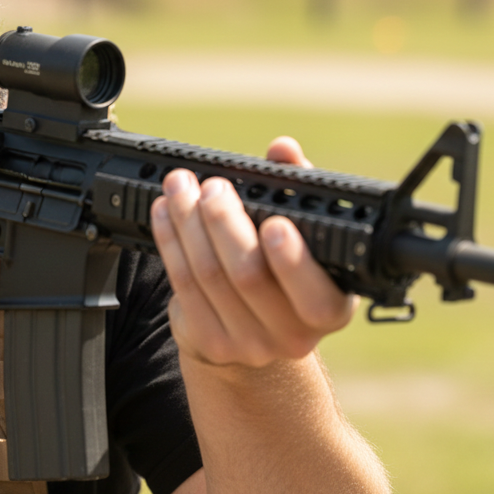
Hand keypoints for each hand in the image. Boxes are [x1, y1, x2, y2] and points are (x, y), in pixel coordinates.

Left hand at [150, 137, 356, 368]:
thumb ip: (293, 187)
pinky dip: (170, 241)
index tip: (273, 223)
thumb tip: (284, 149)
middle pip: (248, 276)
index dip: (292, 261)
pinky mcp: (209, 341)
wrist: (253, 330)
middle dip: (224, 223)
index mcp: (329, 309)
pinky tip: (164, 212)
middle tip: (212, 187)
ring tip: (179, 187)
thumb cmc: (281, 266)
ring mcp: (249, 344)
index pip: (315, 296)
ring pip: (208, 276)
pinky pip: (182, 284)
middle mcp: (294, 335)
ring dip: (188, 223)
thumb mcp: (300, 230)